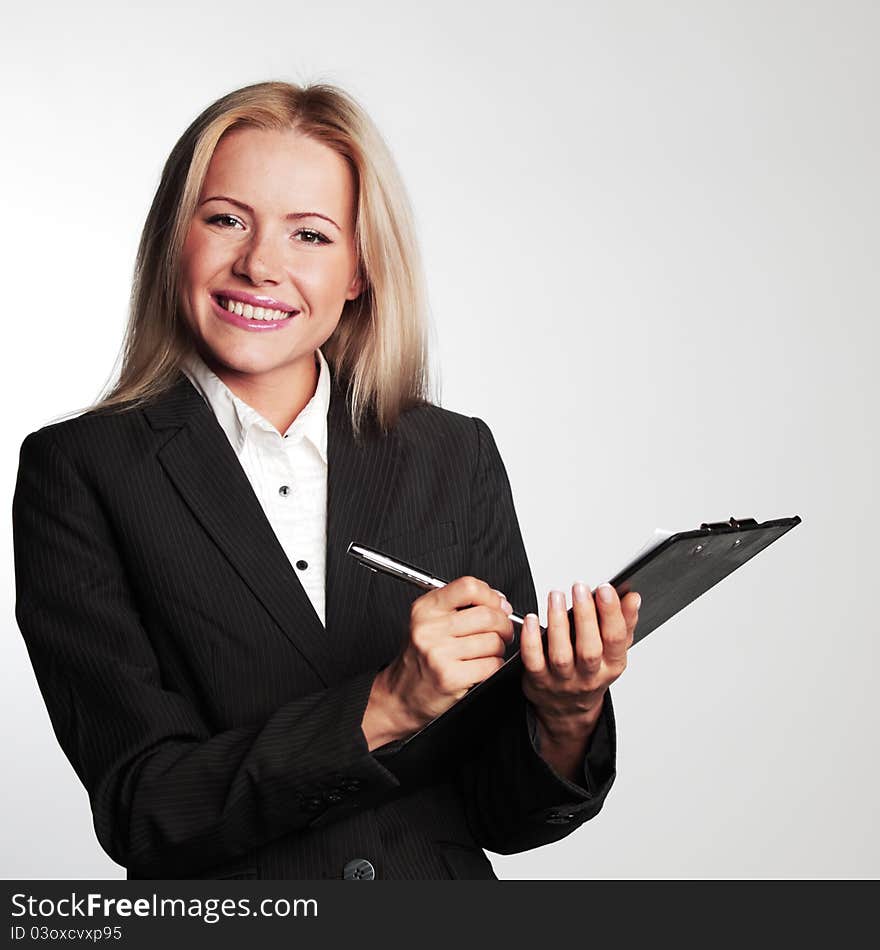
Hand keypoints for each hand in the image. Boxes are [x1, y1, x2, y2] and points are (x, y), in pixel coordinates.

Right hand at [365, 576, 514, 746]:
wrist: (401, 694)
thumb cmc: (420, 657)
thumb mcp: (430, 621)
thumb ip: (461, 605)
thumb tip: (500, 601)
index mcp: (425, 608)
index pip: (468, 587)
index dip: (491, 596)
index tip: (498, 606)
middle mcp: (429, 628)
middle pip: (487, 615)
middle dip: (503, 625)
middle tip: (502, 632)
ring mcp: (438, 653)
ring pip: (493, 641)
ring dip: (498, 648)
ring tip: (487, 652)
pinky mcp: (450, 677)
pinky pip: (491, 664)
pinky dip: (494, 665)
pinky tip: (482, 666)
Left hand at [520, 582, 639, 778]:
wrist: (567, 709)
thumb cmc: (591, 672)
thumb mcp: (613, 651)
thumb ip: (624, 623)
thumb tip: (633, 598)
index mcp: (611, 666)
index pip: (615, 640)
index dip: (612, 614)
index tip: (606, 589)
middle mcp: (588, 676)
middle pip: (589, 649)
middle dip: (586, 616)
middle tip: (580, 588)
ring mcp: (562, 680)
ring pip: (561, 655)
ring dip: (558, 623)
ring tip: (556, 596)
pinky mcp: (538, 681)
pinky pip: (533, 661)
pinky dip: (531, 640)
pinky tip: (531, 620)